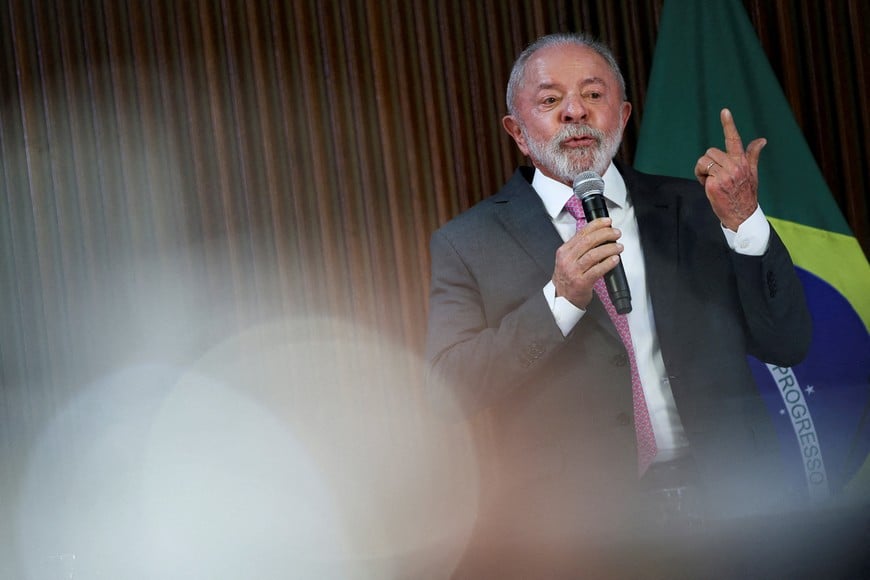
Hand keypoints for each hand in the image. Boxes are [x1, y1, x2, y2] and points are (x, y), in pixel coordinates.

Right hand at [552, 218, 622, 308]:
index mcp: (564, 251)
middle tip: (616, 234)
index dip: (596, 225)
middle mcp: (567, 260)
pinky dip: (608, 263)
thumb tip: (598, 235)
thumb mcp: (567, 260)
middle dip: (605, 234)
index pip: (581, 233)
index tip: (607, 222)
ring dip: (609, 248)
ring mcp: (573, 271)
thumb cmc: (567, 279)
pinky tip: (615, 259)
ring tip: (619, 247)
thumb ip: (579, 248)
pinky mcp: (581, 282)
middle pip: (589, 241)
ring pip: (594, 254)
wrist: (561, 299)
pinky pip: (597, 270)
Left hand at [694, 108, 765, 230]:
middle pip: (710, 152)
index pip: (735, 139)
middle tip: (715, 176)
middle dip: (709, 163)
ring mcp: (725, 175)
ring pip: (704, 161)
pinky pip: (700, 172)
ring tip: (712, 182)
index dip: (729, 124)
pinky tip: (710, 189)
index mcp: (743, 161)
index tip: (725, 111)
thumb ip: (753, 154)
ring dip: (703, 171)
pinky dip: (701, 179)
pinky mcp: (714, 184)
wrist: (742, 215)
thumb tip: (761, 140)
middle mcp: (735, 166)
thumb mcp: (752, 173)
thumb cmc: (745, 193)